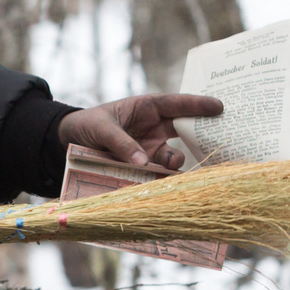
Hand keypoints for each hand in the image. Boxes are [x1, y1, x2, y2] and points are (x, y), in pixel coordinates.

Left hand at [57, 93, 223, 171]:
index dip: (198, 105)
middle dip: (201, 133)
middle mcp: (155, 127)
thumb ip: (121, 143)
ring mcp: (151, 147)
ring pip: (173, 155)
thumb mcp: (102, 128)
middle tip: (217, 139)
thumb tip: (143, 162)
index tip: (219, 107)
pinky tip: (167, 185)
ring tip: (171, 166)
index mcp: (147, 107)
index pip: (177, 104)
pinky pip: (159, 173)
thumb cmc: (87, 124)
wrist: (69, 141)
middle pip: (184, 129)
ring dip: (175, 162)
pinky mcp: (144, 166)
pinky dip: (164, 179)